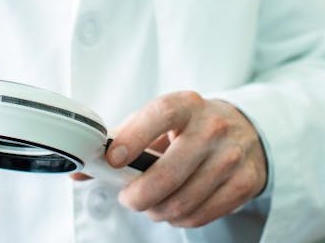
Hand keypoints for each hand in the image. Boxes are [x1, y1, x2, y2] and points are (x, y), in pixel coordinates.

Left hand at [107, 91, 266, 227]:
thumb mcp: (156, 122)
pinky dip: (180, 219)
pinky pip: (202, 214)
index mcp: (185, 105)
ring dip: (157, 211)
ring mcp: (231, 155)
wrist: (243, 130)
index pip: (159, 116)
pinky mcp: (244, 182)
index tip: (112, 160)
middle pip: (169, 173)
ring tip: (150, 204)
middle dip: (138, 195)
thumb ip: (118, 141)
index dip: (133, 138)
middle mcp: (212, 127)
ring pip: (183, 201)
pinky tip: (174, 208)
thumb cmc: (189, 127)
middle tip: (128, 198)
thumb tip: (79, 169)